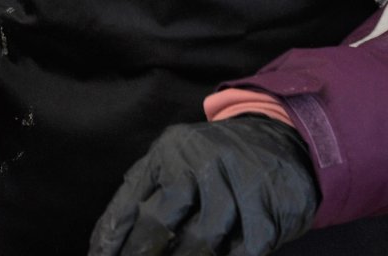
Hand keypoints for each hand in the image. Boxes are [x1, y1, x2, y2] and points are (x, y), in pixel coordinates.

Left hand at [89, 116, 320, 255]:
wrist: (283, 142)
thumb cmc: (213, 162)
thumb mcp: (174, 160)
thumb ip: (141, 193)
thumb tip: (105, 242)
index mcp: (171, 152)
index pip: (134, 201)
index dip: (114, 239)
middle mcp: (202, 162)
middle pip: (162, 219)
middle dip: (143, 254)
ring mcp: (238, 183)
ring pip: (202, 239)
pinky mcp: (270, 208)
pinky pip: (244, 251)